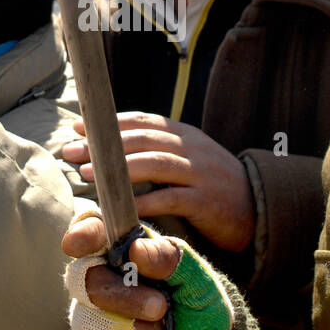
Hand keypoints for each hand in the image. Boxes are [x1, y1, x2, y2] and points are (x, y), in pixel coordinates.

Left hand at [60, 113, 255, 251]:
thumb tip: (112, 146)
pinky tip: (121, 208)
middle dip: (103, 144)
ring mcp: (201, 173)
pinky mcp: (206, 201)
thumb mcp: (188, 158)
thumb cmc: (212, 185)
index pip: (142, 121)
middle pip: (143, 140)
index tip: (76, 127)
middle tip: (71, 151)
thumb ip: (157, 150)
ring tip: (88, 174)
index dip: (108, 122)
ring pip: (155, 164)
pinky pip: (171, 199)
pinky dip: (144, 202)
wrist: (258, 207)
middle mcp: (192, 148)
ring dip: (118, 169)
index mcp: (184, 135)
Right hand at [62, 211, 233, 329]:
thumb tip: (137, 251)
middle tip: (159, 307)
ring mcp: (91, 320)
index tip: (77, 243)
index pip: (92, 230)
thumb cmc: (198, 304)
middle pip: (83, 280)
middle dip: (122, 297)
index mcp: (123, 251)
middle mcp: (100, 282)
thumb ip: (170, 258)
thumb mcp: (197, 277)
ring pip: (86, 323)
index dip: (81, 233)